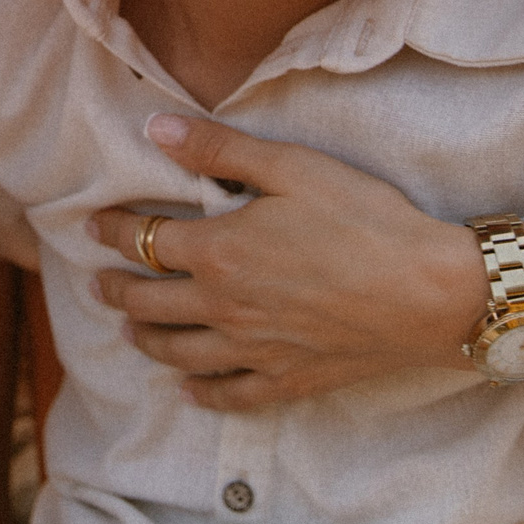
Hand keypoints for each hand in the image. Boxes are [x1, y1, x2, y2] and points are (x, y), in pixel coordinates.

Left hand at [84, 115, 480, 409]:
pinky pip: (231, 395)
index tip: (91, 229)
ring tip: (128, 333)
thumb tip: (156, 128)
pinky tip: (188, 391)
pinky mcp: (291, 379)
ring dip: (146, 341)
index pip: (145, 242)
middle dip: (116, 292)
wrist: (432, 292)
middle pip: (150, 304)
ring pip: (180, 353)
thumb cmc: (365, 219)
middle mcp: (225, 308)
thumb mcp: (291, 166)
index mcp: (218, 253)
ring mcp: (256, 350)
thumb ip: (219, 149)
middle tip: (97, 285)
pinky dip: (202, 394)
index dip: (113, 233)